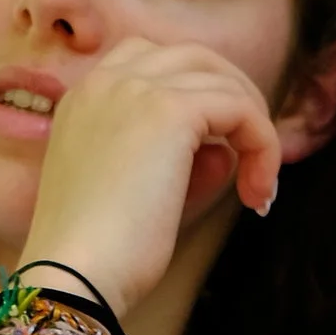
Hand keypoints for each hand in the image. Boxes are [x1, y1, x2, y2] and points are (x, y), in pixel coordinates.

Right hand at [18, 34, 283, 323]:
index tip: (220, 153)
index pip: (154, 63)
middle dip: (234, 100)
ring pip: (222, 80)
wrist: (73, 277)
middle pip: (193, 57)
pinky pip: (240, 109)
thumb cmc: (98, 257)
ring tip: (259, 185)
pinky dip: (262, 145)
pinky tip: (258, 193)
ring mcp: (135, 89)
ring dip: (254, 128)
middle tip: (256, 156)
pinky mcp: (170, 111)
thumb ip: (181, 164)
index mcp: (84, 99)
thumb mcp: (140, 197)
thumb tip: (224, 151)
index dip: (199, 99)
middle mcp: (105, 81)